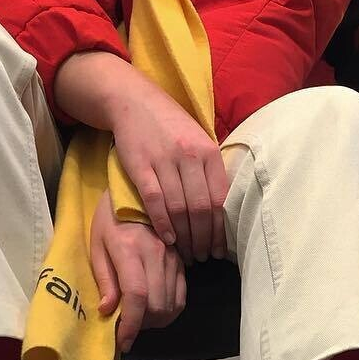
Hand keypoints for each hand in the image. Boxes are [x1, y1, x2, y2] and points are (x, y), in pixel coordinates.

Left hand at [91, 191, 186, 353]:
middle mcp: (156, 255)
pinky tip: (153, 310)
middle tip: (125, 325)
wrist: (137, 195)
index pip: (136, 295)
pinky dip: (167, 312)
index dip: (131, 324)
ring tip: (137, 317)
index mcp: (129, 249)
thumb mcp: (97, 245)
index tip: (122, 341)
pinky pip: (180, 299)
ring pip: (170, 306)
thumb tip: (108, 311)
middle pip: (156, 306)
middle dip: (140, 325)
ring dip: (153, 321)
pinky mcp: (182, 263)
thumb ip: (104, 279)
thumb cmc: (110, 220)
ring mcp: (173, 259)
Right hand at [108, 78, 228, 265]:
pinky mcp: (141, 166)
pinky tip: (168, 238)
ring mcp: (164, 161)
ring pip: (179, 208)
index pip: (220, 200)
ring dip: (185, 237)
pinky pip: (155, 201)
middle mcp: (189, 156)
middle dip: (203, 238)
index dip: (221, 230)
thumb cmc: (171, 127)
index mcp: (208, 152)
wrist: (134, 102)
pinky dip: (163, 223)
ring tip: (187, 253)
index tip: (220, 249)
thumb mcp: (199, 141)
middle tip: (203, 257)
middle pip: (201, 208)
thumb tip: (223, 211)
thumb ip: (210, 172)